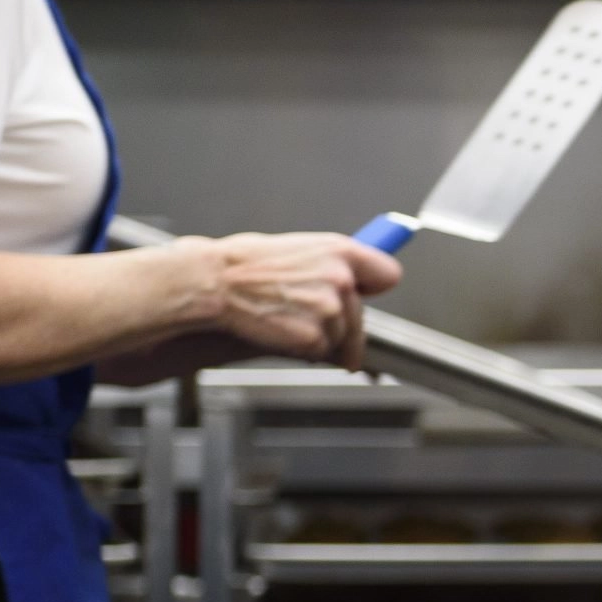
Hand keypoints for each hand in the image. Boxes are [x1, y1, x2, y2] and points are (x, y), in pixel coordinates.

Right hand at [191, 232, 399, 368]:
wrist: (214, 283)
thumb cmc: (242, 263)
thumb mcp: (295, 249)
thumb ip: (328, 264)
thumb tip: (350, 280)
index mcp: (339, 250)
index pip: (387, 273)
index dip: (373, 287)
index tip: (365, 294)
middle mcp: (341, 278)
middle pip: (360, 317)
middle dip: (342, 327)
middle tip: (308, 321)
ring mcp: (330, 310)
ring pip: (340, 338)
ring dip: (317, 337)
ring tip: (283, 318)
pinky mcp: (314, 337)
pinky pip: (319, 353)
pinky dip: (301, 349)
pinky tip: (278, 330)